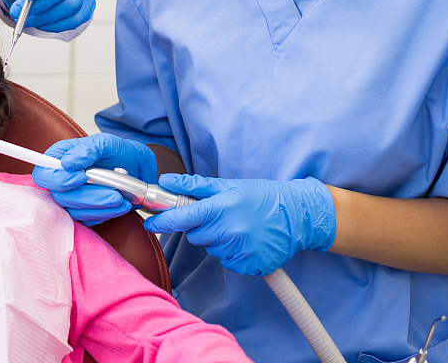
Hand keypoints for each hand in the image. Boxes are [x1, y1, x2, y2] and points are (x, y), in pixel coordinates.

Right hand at [32, 134, 156, 224]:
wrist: (137, 169)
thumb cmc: (118, 152)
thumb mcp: (106, 143)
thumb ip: (87, 149)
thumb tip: (68, 163)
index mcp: (60, 157)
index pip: (43, 174)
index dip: (58, 180)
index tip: (82, 178)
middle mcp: (61, 179)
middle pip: (59, 197)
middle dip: (88, 197)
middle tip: (114, 194)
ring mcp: (71, 197)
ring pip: (74, 211)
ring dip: (100, 208)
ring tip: (122, 199)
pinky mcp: (82, 211)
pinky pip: (87, 220)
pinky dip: (104, 214)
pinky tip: (119, 206)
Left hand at [144, 173, 336, 275]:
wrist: (297, 215)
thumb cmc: (260, 196)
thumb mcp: (227, 186)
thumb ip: (194, 186)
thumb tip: (165, 181)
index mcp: (222, 208)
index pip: (182, 218)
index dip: (163, 222)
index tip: (150, 224)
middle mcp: (230, 231)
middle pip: (196, 237)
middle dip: (203, 227)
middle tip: (221, 216)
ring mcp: (241, 250)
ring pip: (212, 249)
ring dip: (219, 240)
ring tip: (239, 227)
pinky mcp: (251, 266)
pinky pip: (229, 262)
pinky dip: (233, 253)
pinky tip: (247, 241)